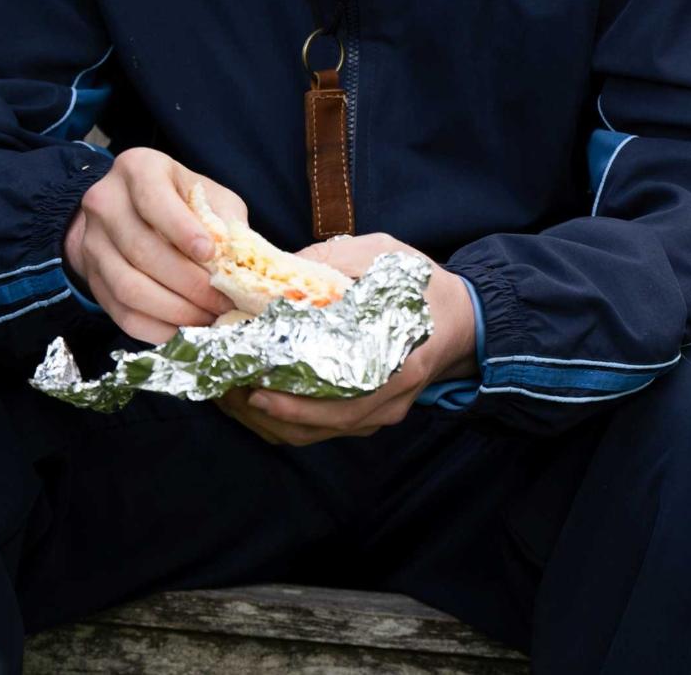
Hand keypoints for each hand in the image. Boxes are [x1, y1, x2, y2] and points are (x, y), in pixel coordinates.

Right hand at [62, 147, 240, 342]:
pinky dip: (154, 327)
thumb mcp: (206, 194)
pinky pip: (119, 312)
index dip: (182, 231)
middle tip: (223, 302)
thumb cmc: (180, 198)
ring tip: (208, 318)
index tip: (210, 255)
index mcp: (139, 170)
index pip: (155, 202)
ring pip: (129, 287)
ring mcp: (92, 243)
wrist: (125, 208)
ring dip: (174, 310)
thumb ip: (226, 220)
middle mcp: (106, 204)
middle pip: (143, 252)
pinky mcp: (92, 278)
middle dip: (189, 284)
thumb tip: (255, 259)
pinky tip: (182, 330)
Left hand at [217, 233, 477, 447]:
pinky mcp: (368, 417)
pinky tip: (254, 400)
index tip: (256, 386)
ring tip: (231, 396)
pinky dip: (282, 421)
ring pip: (313, 434)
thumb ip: (335, 259)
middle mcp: (389, 400)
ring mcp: (379, 414)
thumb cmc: (424, 286)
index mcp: (399, 363)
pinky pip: (319, 431)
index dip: (296, 401)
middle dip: (267, 413)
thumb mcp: (386, 255)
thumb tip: (276, 270)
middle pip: (319, 425)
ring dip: (268, 421)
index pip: (342, 397)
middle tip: (227, 389)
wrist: (464, 319)